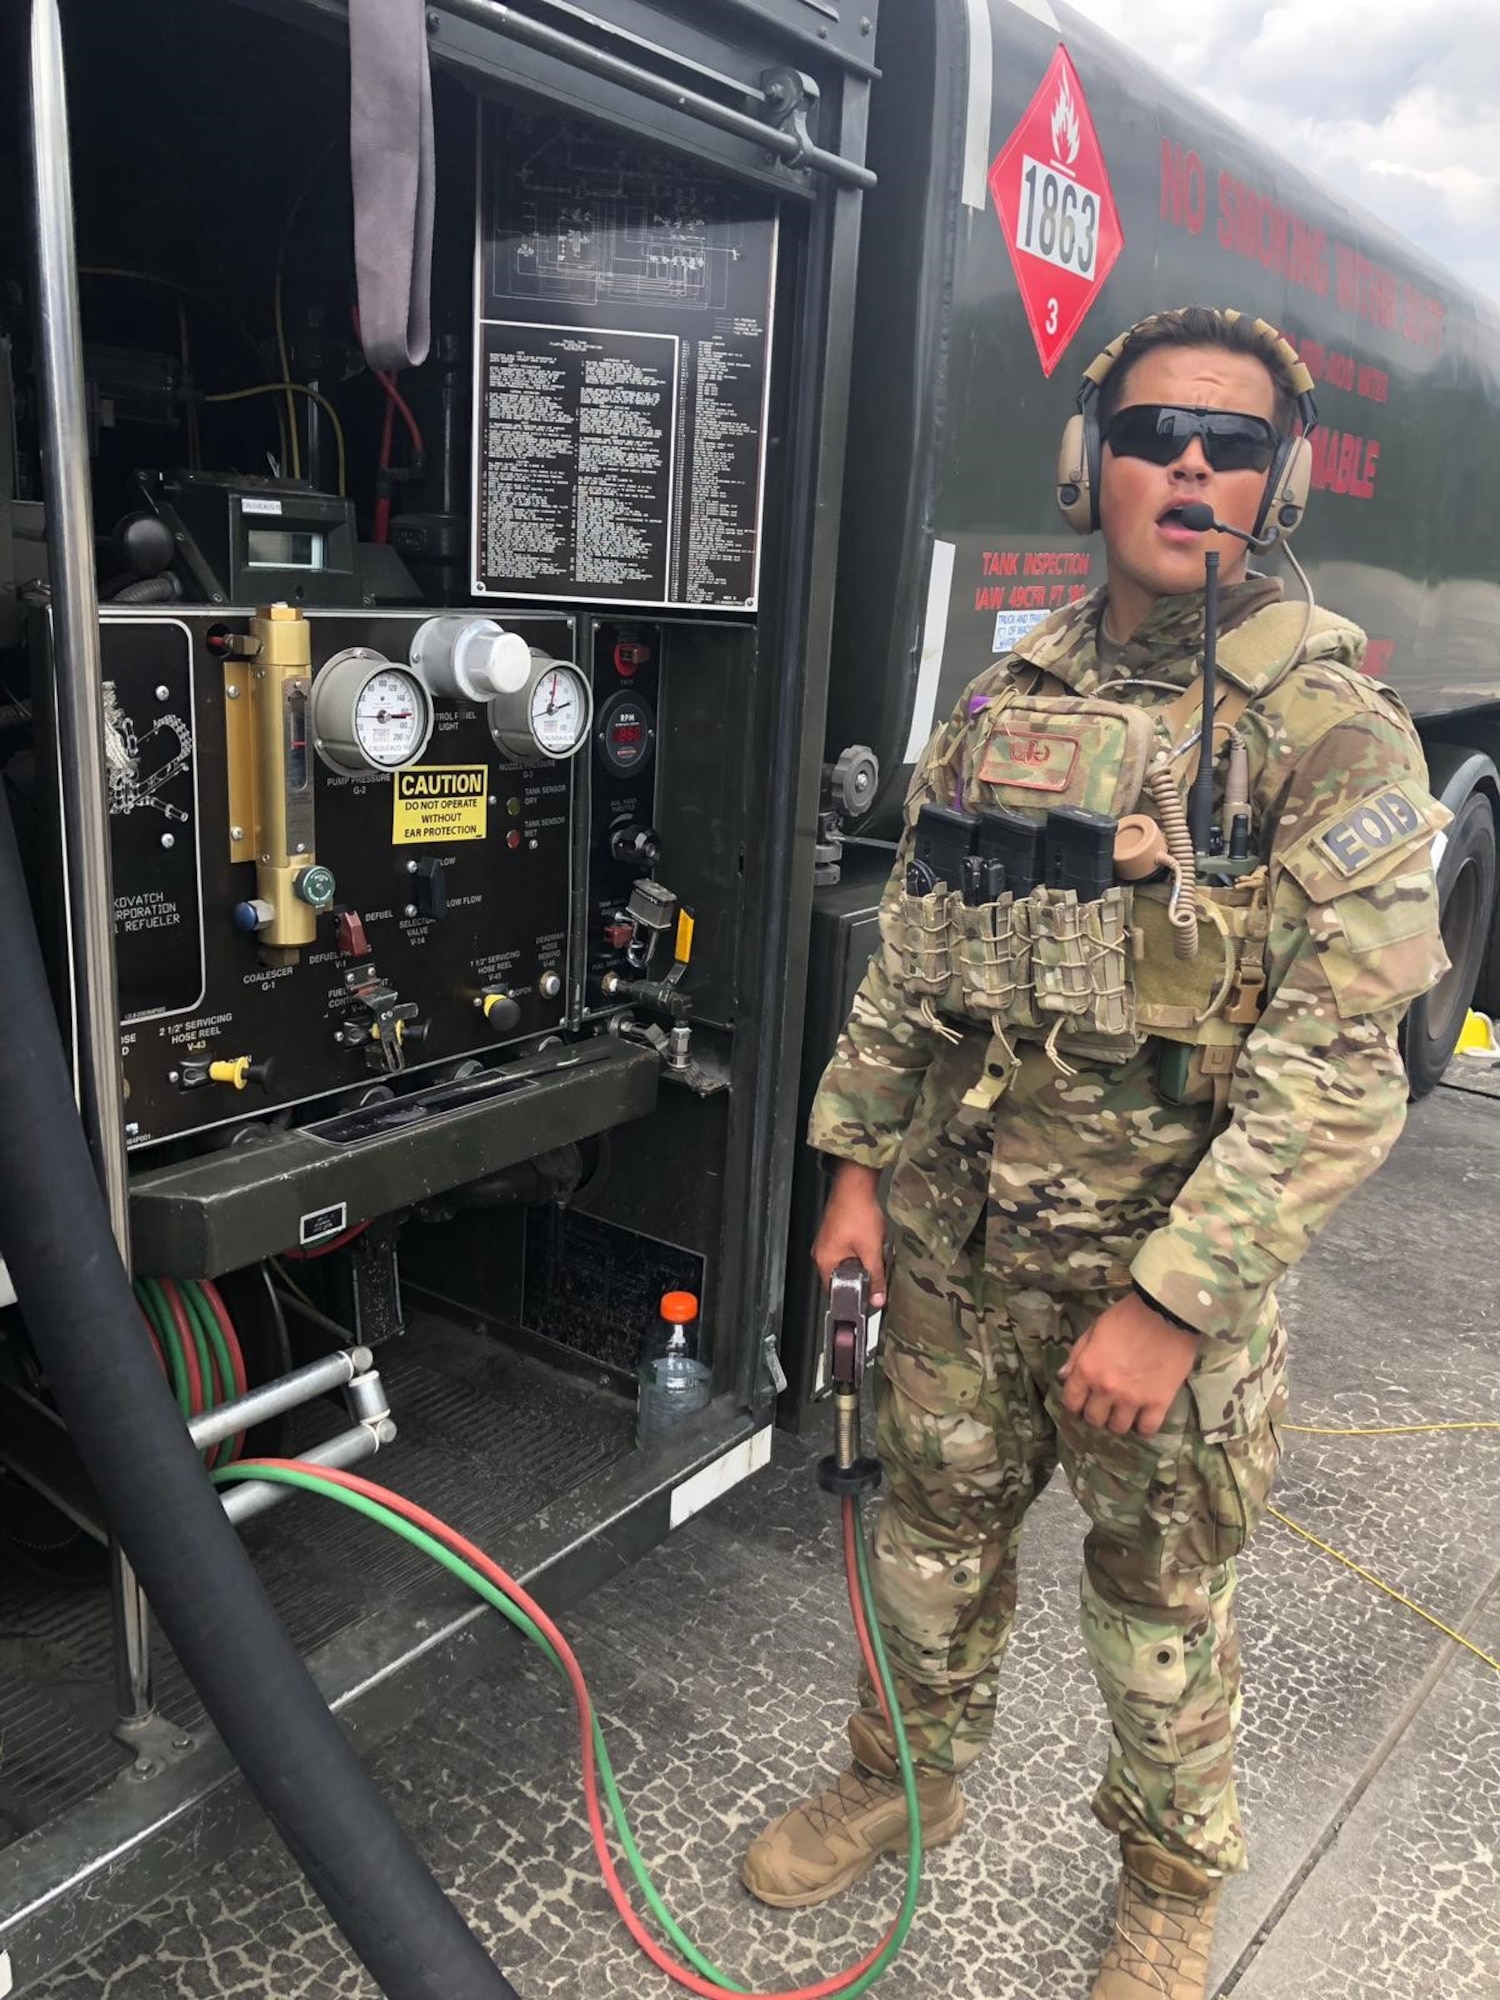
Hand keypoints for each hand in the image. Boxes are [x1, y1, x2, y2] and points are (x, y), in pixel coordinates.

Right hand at [812, 1161, 887, 1306]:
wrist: (856, 1184)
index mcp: (825, 1261)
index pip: (837, 1291)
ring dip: (864, 1262)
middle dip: (863, 1277)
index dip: (856, 1296)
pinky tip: (872, 1242)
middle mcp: (822, 1253)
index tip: (871, 1297)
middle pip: (844, 1278)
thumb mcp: (871, 1250)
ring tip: (875, 1251)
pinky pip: (849, 1251)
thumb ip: (875, 1277)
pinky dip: (862, 1251)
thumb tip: (878, 1298)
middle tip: (878, 1270)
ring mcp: (828, 1242)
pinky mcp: (836, 1233)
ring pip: (848, 1264)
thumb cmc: (857, 1212)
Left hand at [1058, 1293, 1198, 1437]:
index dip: (1075, 1405)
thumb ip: (1077, 1355)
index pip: (1071, 1402)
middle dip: (1097, 1413)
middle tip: (1105, 1406)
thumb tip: (1063, 1377)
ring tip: (1125, 1411)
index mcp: (1087, 1369)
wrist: (1167, 1313)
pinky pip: (1147, 1429)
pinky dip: (1144, 1427)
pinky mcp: (1159, 1402)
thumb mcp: (1095, 1329)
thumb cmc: (1128, 1316)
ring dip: (1119, 1421)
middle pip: (1094, 1419)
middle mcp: (1106, 1388)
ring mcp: (1133, 1398)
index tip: (1082, 1403)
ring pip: (1118, 1428)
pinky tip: (1144, 1417)